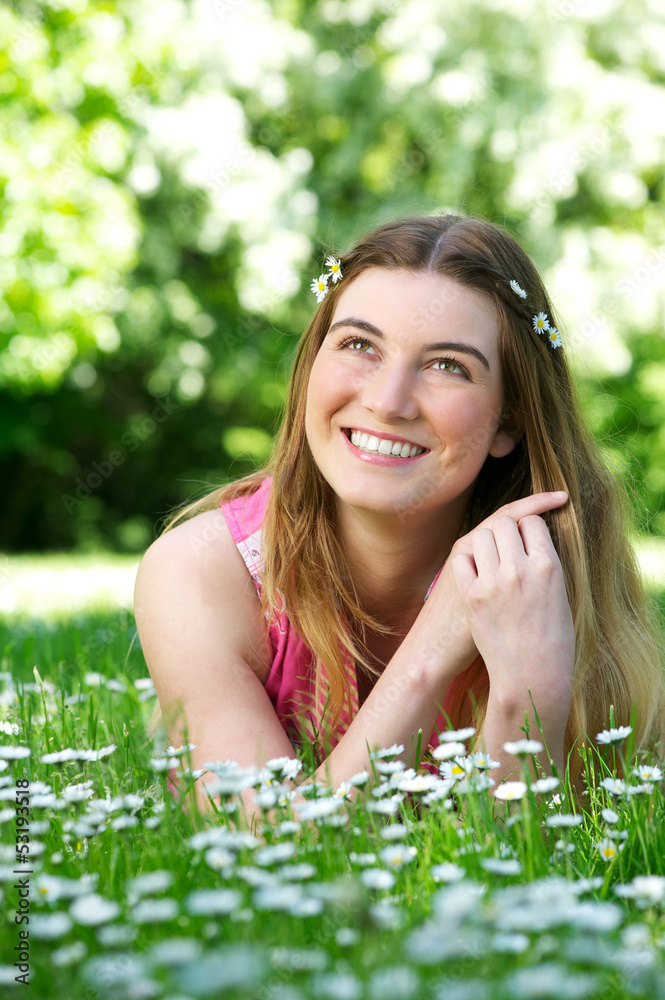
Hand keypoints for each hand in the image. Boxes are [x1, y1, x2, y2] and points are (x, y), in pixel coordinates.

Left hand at [450, 506, 574, 719]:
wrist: (531, 676)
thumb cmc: (552, 638)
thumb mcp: (559, 594)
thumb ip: (544, 564)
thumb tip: (531, 539)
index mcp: (548, 567)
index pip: (532, 522)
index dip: (529, 527)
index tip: (528, 538)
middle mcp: (520, 570)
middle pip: (505, 522)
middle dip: (507, 529)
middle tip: (508, 545)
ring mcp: (493, 582)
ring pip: (482, 534)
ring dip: (487, 541)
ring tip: (493, 556)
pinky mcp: (472, 596)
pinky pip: (462, 559)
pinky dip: (468, 561)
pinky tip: (477, 572)